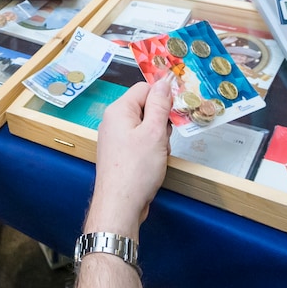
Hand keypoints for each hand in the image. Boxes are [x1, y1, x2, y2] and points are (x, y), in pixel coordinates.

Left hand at [86, 77, 172, 237]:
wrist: (120, 205)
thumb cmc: (137, 169)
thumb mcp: (154, 132)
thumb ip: (159, 105)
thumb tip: (163, 81)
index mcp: (119, 110)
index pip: (144, 89)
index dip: (162, 99)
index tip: (173, 114)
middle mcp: (113, 121)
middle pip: (145, 108)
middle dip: (160, 122)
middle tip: (162, 140)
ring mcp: (115, 138)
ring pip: (145, 127)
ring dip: (158, 139)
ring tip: (158, 156)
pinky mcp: (119, 154)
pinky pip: (140, 142)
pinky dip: (151, 150)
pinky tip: (153, 164)